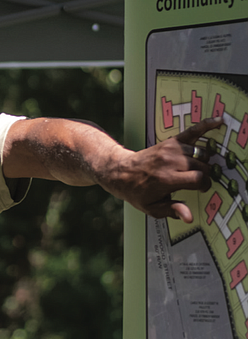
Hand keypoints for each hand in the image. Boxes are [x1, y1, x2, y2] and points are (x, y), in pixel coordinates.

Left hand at [101, 117, 222, 222]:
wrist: (120, 172)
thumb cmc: (136, 191)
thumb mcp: (151, 207)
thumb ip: (172, 210)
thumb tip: (189, 217)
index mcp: (167, 180)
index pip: (199, 179)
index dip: (204, 185)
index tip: (200, 188)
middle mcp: (170, 163)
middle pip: (202, 166)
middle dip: (205, 174)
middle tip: (196, 180)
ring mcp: (170, 150)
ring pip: (200, 153)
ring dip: (203, 160)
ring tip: (195, 168)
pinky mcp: (170, 142)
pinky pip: (192, 132)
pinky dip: (205, 126)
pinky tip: (218, 122)